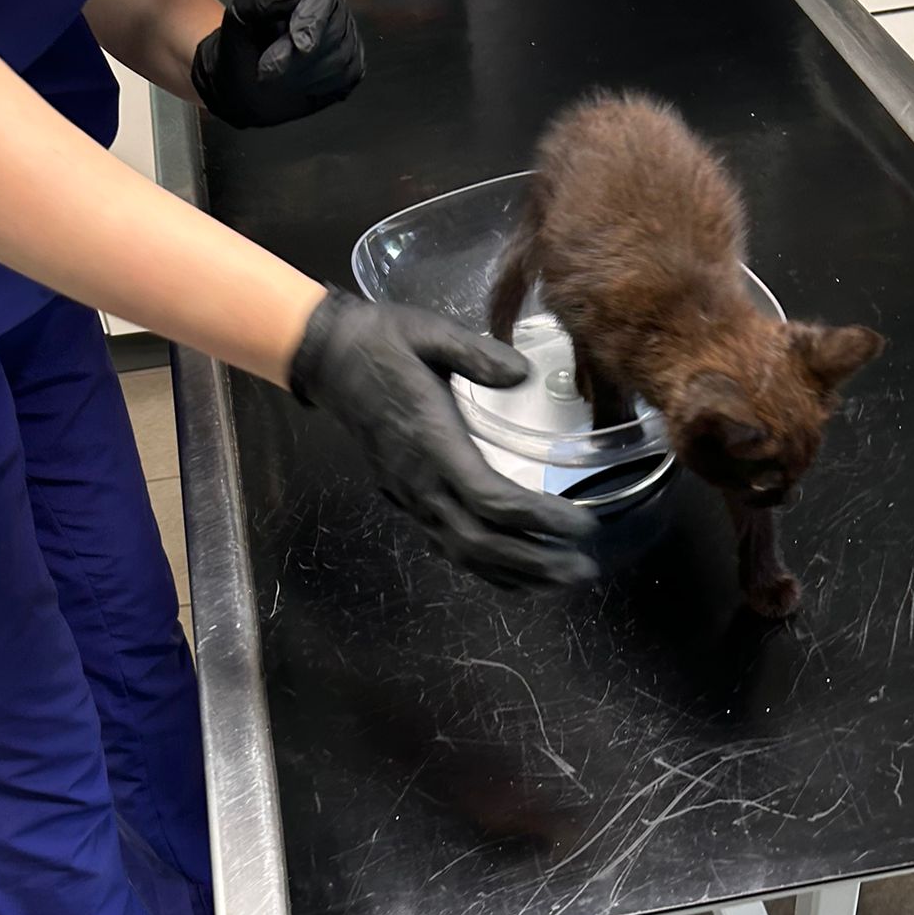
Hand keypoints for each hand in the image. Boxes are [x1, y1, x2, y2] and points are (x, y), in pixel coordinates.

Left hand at [191, 0, 363, 129]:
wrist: (242, 87)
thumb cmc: (242, 49)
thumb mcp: (240, 17)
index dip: (312, 18)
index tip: (298, 43)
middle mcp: (329, 7)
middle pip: (335, 27)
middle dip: (301, 55)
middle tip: (271, 69)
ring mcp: (344, 37)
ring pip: (341, 55)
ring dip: (306, 73)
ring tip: (278, 76)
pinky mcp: (351, 66)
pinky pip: (347, 75)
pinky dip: (320, 85)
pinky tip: (298, 84)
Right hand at [287, 291, 596, 590]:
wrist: (329, 358)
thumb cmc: (383, 342)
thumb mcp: (431, 334)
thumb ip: (478, 355)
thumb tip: (523, 374)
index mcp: (432, 443)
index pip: (492, 500)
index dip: (540, 519)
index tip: (583, 522)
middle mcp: (421, 483)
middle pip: (482, 542)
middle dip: (536, 562)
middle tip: (584, 569)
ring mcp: (411, 497)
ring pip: (464, 555)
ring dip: (516, 575)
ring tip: (561, 580)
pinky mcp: (408, 501)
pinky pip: (449, 548)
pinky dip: (488, 569)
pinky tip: (519, 576)